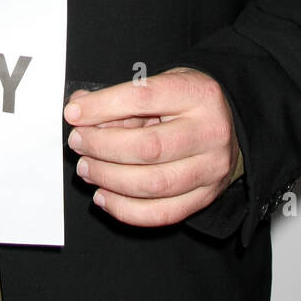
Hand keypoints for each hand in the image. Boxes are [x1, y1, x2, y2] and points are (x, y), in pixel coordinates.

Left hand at [63, 67, 238, 226]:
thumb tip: (79, 110)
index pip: (143, 98)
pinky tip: (103, 196)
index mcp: (199, 94)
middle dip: (102, 147)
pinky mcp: (206, 197)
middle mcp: (210, 132)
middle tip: (78, 143)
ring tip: (86, 168)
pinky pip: (162, 213)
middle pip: (148, 147)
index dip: (103, 106)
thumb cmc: (185, 102)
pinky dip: (125, 210)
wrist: (225, 124)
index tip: (74, 113)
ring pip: (154, 184)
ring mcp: (212, 169)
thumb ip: (119, 98)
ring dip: (109, 179)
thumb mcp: (159, 86)